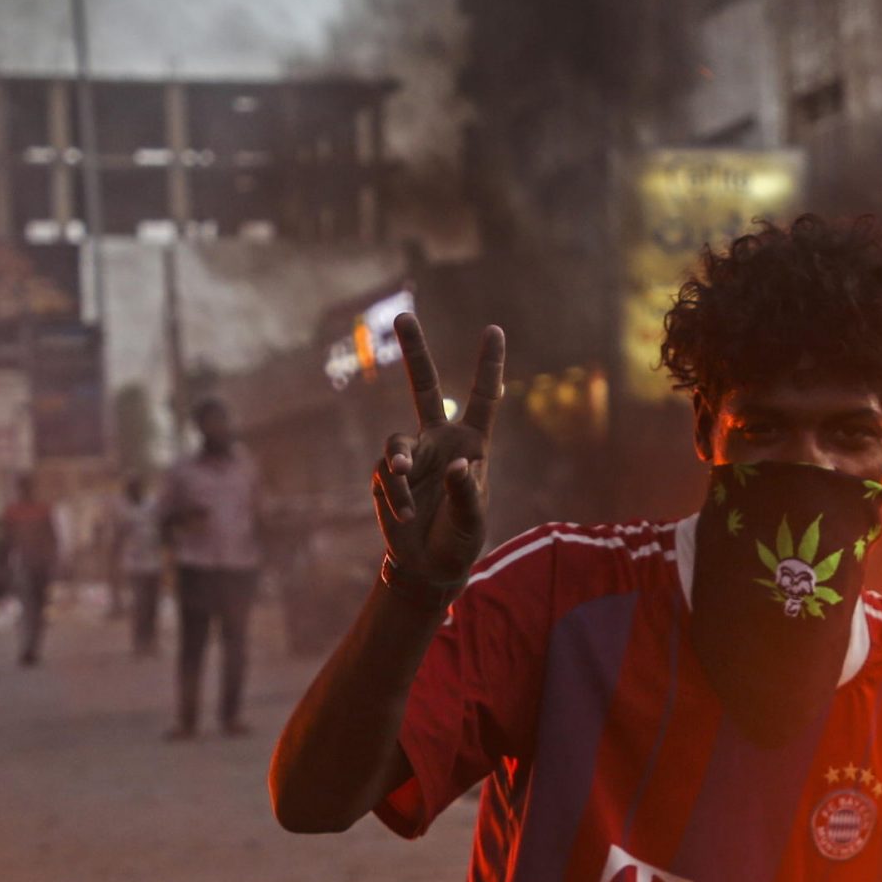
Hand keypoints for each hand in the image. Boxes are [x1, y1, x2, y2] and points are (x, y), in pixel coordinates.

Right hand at [372, 315, 504, 587]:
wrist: (429, 565)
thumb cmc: (461, 538)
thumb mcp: (472, 520)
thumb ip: (467, 493)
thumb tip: (457, 466)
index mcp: (471, 443)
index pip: (483, 398)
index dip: (489, 365)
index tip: (494, 329)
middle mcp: (440, 440)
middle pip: (424, 387)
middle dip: (414, 352)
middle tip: (403, 316)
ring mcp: (413, 456)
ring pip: (398, 443)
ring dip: (402, 463)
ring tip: (407, 479)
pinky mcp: (387, 476)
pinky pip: (388, 475)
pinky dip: (397, 494)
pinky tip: (407, 513)